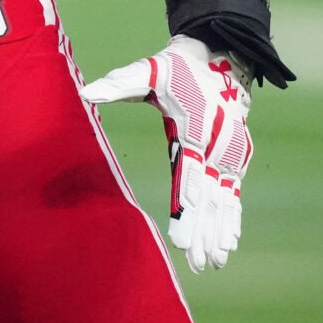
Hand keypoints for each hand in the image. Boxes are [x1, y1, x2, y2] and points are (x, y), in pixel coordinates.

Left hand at [81, 35, 253, 272]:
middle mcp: (216, 146)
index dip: (187, 208)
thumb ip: (119, 84)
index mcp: (193, 130)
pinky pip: (234, 194)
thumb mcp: (147, 71)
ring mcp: (230, 154)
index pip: (189, 175)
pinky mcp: (237, 158)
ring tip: (215, 264)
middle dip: (204, 231)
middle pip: (208, 197)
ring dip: (220, 232)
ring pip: (225, 201)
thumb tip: (86, 92)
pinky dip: (232, 218)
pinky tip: (229, 244)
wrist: (221, 58)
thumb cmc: (176, 69)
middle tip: (198, 263)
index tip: (183, 237)